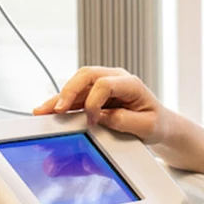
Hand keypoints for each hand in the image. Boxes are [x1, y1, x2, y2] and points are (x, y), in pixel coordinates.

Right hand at [34, 66, 172, 145]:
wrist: (161, 124)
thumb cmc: (156, 123)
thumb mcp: (146, 126)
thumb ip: (123, 120)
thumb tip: (99, 118)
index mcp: (130, 83)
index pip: (104, 83)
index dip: (94, 102)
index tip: (93, 120)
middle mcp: (115, 79)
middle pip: (85, 76)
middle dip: (68, 92)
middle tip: (57, 110)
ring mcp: (103, 86)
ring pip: (76, 86)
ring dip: (59, 99)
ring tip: (42, 111)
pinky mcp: (95, 95)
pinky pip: (76, 97)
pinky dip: (62, 104)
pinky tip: (48, 111)